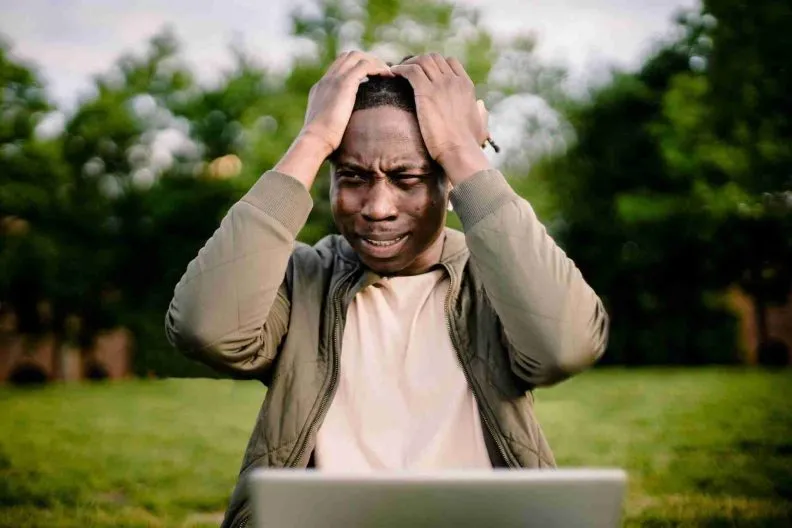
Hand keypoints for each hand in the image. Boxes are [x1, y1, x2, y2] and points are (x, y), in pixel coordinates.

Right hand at [301, 51, 392, 155]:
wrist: (315, 140)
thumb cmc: (321, 141)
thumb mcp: (327, 125)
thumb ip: (335, 120)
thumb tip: (345, 129)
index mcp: (321, 88)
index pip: (340, 67)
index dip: (357, 68)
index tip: (372, 78)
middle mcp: (327, 80)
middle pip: (349, 56)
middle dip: (368, 60)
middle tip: (383, 73)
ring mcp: (334, 79)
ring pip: (357, 56)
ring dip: (375, 62)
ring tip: (387, 73)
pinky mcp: (344, 83)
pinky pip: (364, 65)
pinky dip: (377, 67)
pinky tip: (387, 76)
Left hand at [391, 54, 490, 181]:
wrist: (459, 150)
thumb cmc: (469, 144)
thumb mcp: (481, 125)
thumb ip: (481, 112)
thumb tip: (480, 105)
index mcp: (466, 85)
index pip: (450, 62)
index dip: (435, 64)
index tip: (424, 72)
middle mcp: (453, 80)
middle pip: (433, 58)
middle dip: (418, 62)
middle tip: (407, 72)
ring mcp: (440, 84)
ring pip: (421, 61)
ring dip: (407, 63)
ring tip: (397, 72)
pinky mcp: (426, 91)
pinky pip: (410, 70)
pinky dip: (399, 69)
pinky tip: (392, 74)